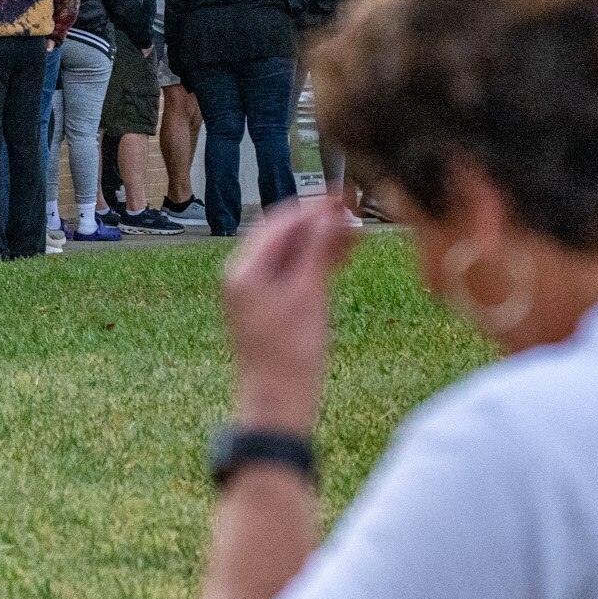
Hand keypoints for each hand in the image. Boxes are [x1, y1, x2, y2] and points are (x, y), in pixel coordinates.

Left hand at [220, 197, 360, 434]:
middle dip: (318, 223)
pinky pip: (291, 273)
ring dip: (320, 241)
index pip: (279, 223)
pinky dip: (314, 262)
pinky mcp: (268, 305)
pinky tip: (341, 255)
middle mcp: (242, 276)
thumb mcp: (309, 297)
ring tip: (355, 233)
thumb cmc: (291, 354)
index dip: (312, 208)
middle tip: (353, 212)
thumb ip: (318, 251)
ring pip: (290, 254)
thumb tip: (330, 214)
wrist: (278, 402)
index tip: (343, 196)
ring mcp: (254, 291)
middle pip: (283, 235)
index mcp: (243, 271)